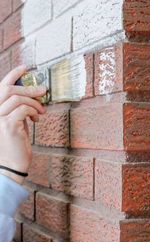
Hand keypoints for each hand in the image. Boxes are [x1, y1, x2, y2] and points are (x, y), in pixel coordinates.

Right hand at [0, 65, 46, 184]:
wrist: (13, 163)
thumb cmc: (16, 144)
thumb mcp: (17, 122)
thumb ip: (19, 109)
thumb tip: (32, 95)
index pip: (1, 87)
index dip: (13, 75)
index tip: (26, 68)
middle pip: (9, 90)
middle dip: (29, 87)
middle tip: (43, 90)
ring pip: (18, 98)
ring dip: (34, 103)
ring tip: (41, 111)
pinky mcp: (8, 125)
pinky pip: (23, 109)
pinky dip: (34, 111)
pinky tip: (37, 119)